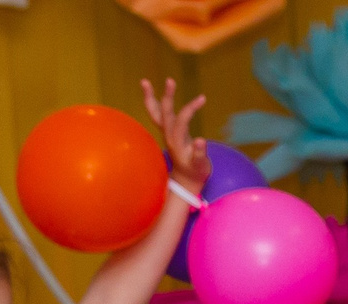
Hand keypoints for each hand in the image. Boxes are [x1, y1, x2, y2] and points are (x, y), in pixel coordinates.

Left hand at [142, 78, 209, 193]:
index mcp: (177, 140)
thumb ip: (199, 153)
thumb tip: (200, 140)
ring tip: (144, 82)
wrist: (186, 180)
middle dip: (167, 96)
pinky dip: (154, 103)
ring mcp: (166, 133)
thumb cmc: (196, 172)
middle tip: (170, 79)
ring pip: (155, 113)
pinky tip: (153, 94)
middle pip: (164, 112)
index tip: (202, 99)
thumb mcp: (201, 165)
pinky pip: (157, 115)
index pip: (181, 119)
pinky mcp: (168, 132)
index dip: (190, 108)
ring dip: (150, 97)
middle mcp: (169, 134)